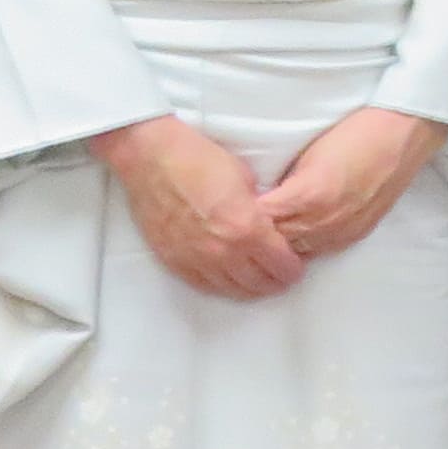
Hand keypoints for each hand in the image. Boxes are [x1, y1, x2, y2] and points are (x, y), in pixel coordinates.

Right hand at [97, 115, 303, 300]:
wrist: (152, 158)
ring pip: (232, 290)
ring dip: (249, 287)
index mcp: (246, 228)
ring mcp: (196, 259)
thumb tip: (269, 224)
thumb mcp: (246, 178)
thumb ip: (260, 208)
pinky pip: (204, 286)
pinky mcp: (174, 260)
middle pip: (259, 283)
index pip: (281, 265)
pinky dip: (221, 284)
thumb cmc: (198, 159)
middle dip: (275, 281)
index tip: (295, 266)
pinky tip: (229, 278)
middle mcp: (222, 251)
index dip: (293, 268)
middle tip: (280, 275)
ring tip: (257, 279)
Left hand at [252, 106, 447, 262]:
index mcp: (309, 195)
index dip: (244, 215)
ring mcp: (343, 231)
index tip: (232, 209)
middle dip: (259, 234)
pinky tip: (295, 234)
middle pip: (277, 241)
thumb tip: (263, 197)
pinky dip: (303, 244)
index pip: (261, 219)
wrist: (403, 132)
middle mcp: (325, 220)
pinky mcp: (357, 233)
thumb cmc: (356, 131)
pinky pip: (320, 250)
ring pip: (297, 251)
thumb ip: (285, 179)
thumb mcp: (309, 151)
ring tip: (266, 232)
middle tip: (244, 225)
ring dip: (281, 242)